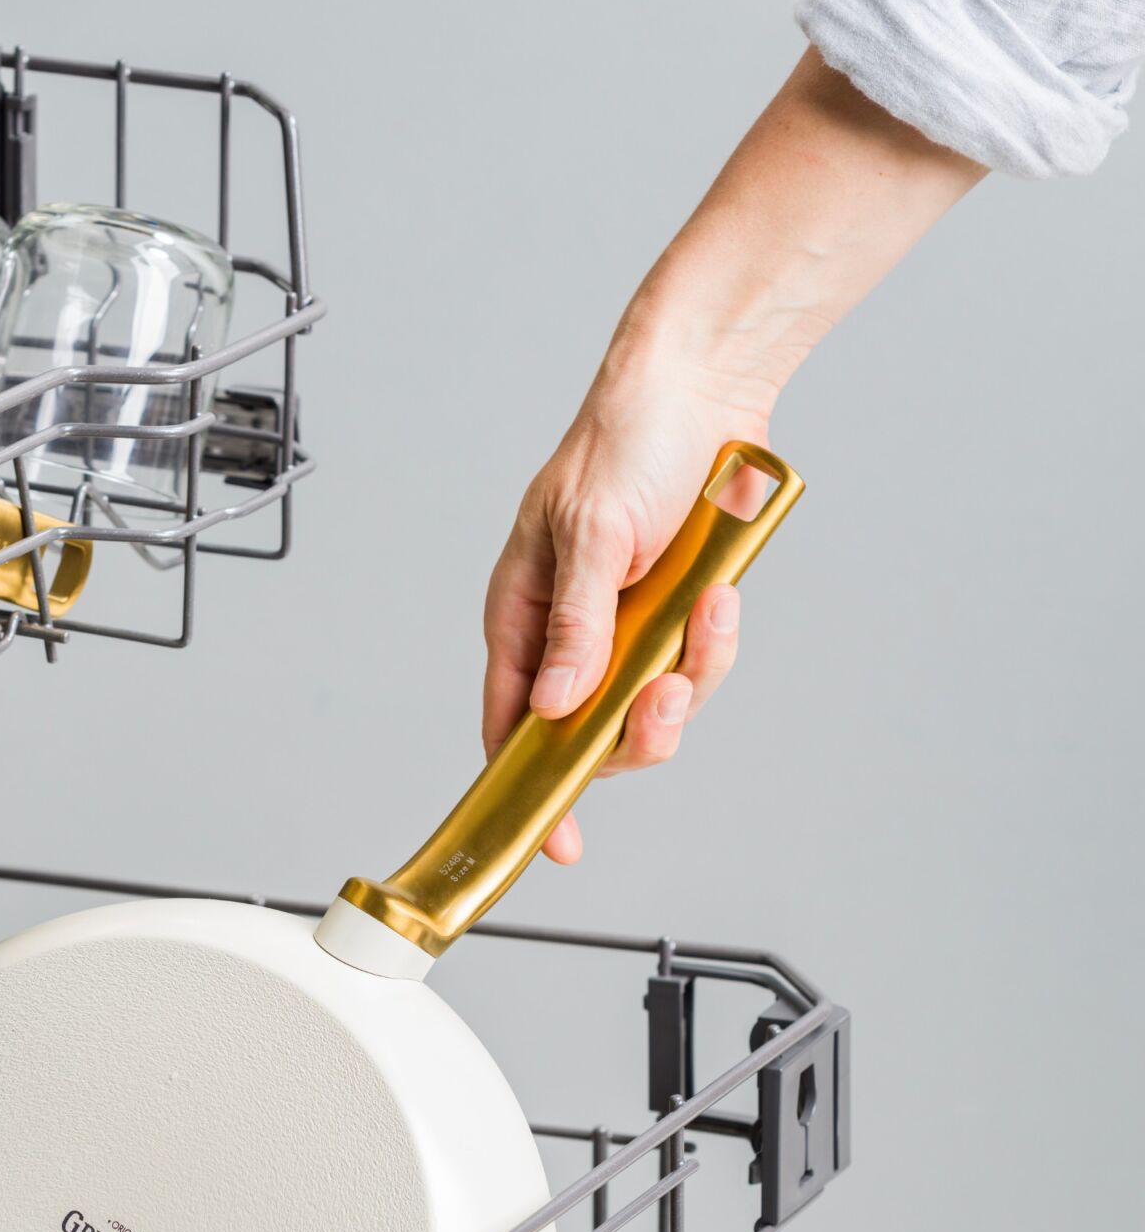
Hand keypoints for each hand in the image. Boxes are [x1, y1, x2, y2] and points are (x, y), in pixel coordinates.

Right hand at [482, 349, 769, 863]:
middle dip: (634, 729)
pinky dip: (715, 643)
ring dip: (686, 678)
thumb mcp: (590, 534)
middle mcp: (569, 634)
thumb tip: (553, 707)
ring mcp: (626, 628)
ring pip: (652, 705)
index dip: (530, 788)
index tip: (558, 841)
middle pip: (590, 733)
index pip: (511, 725)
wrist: (704, 390)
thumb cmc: (625, 442)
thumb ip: (575, 626)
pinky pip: (697, 664)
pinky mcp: (677, 615)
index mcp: (521, 616)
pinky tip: (720, 597)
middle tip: (662, 696)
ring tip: (707, 614)